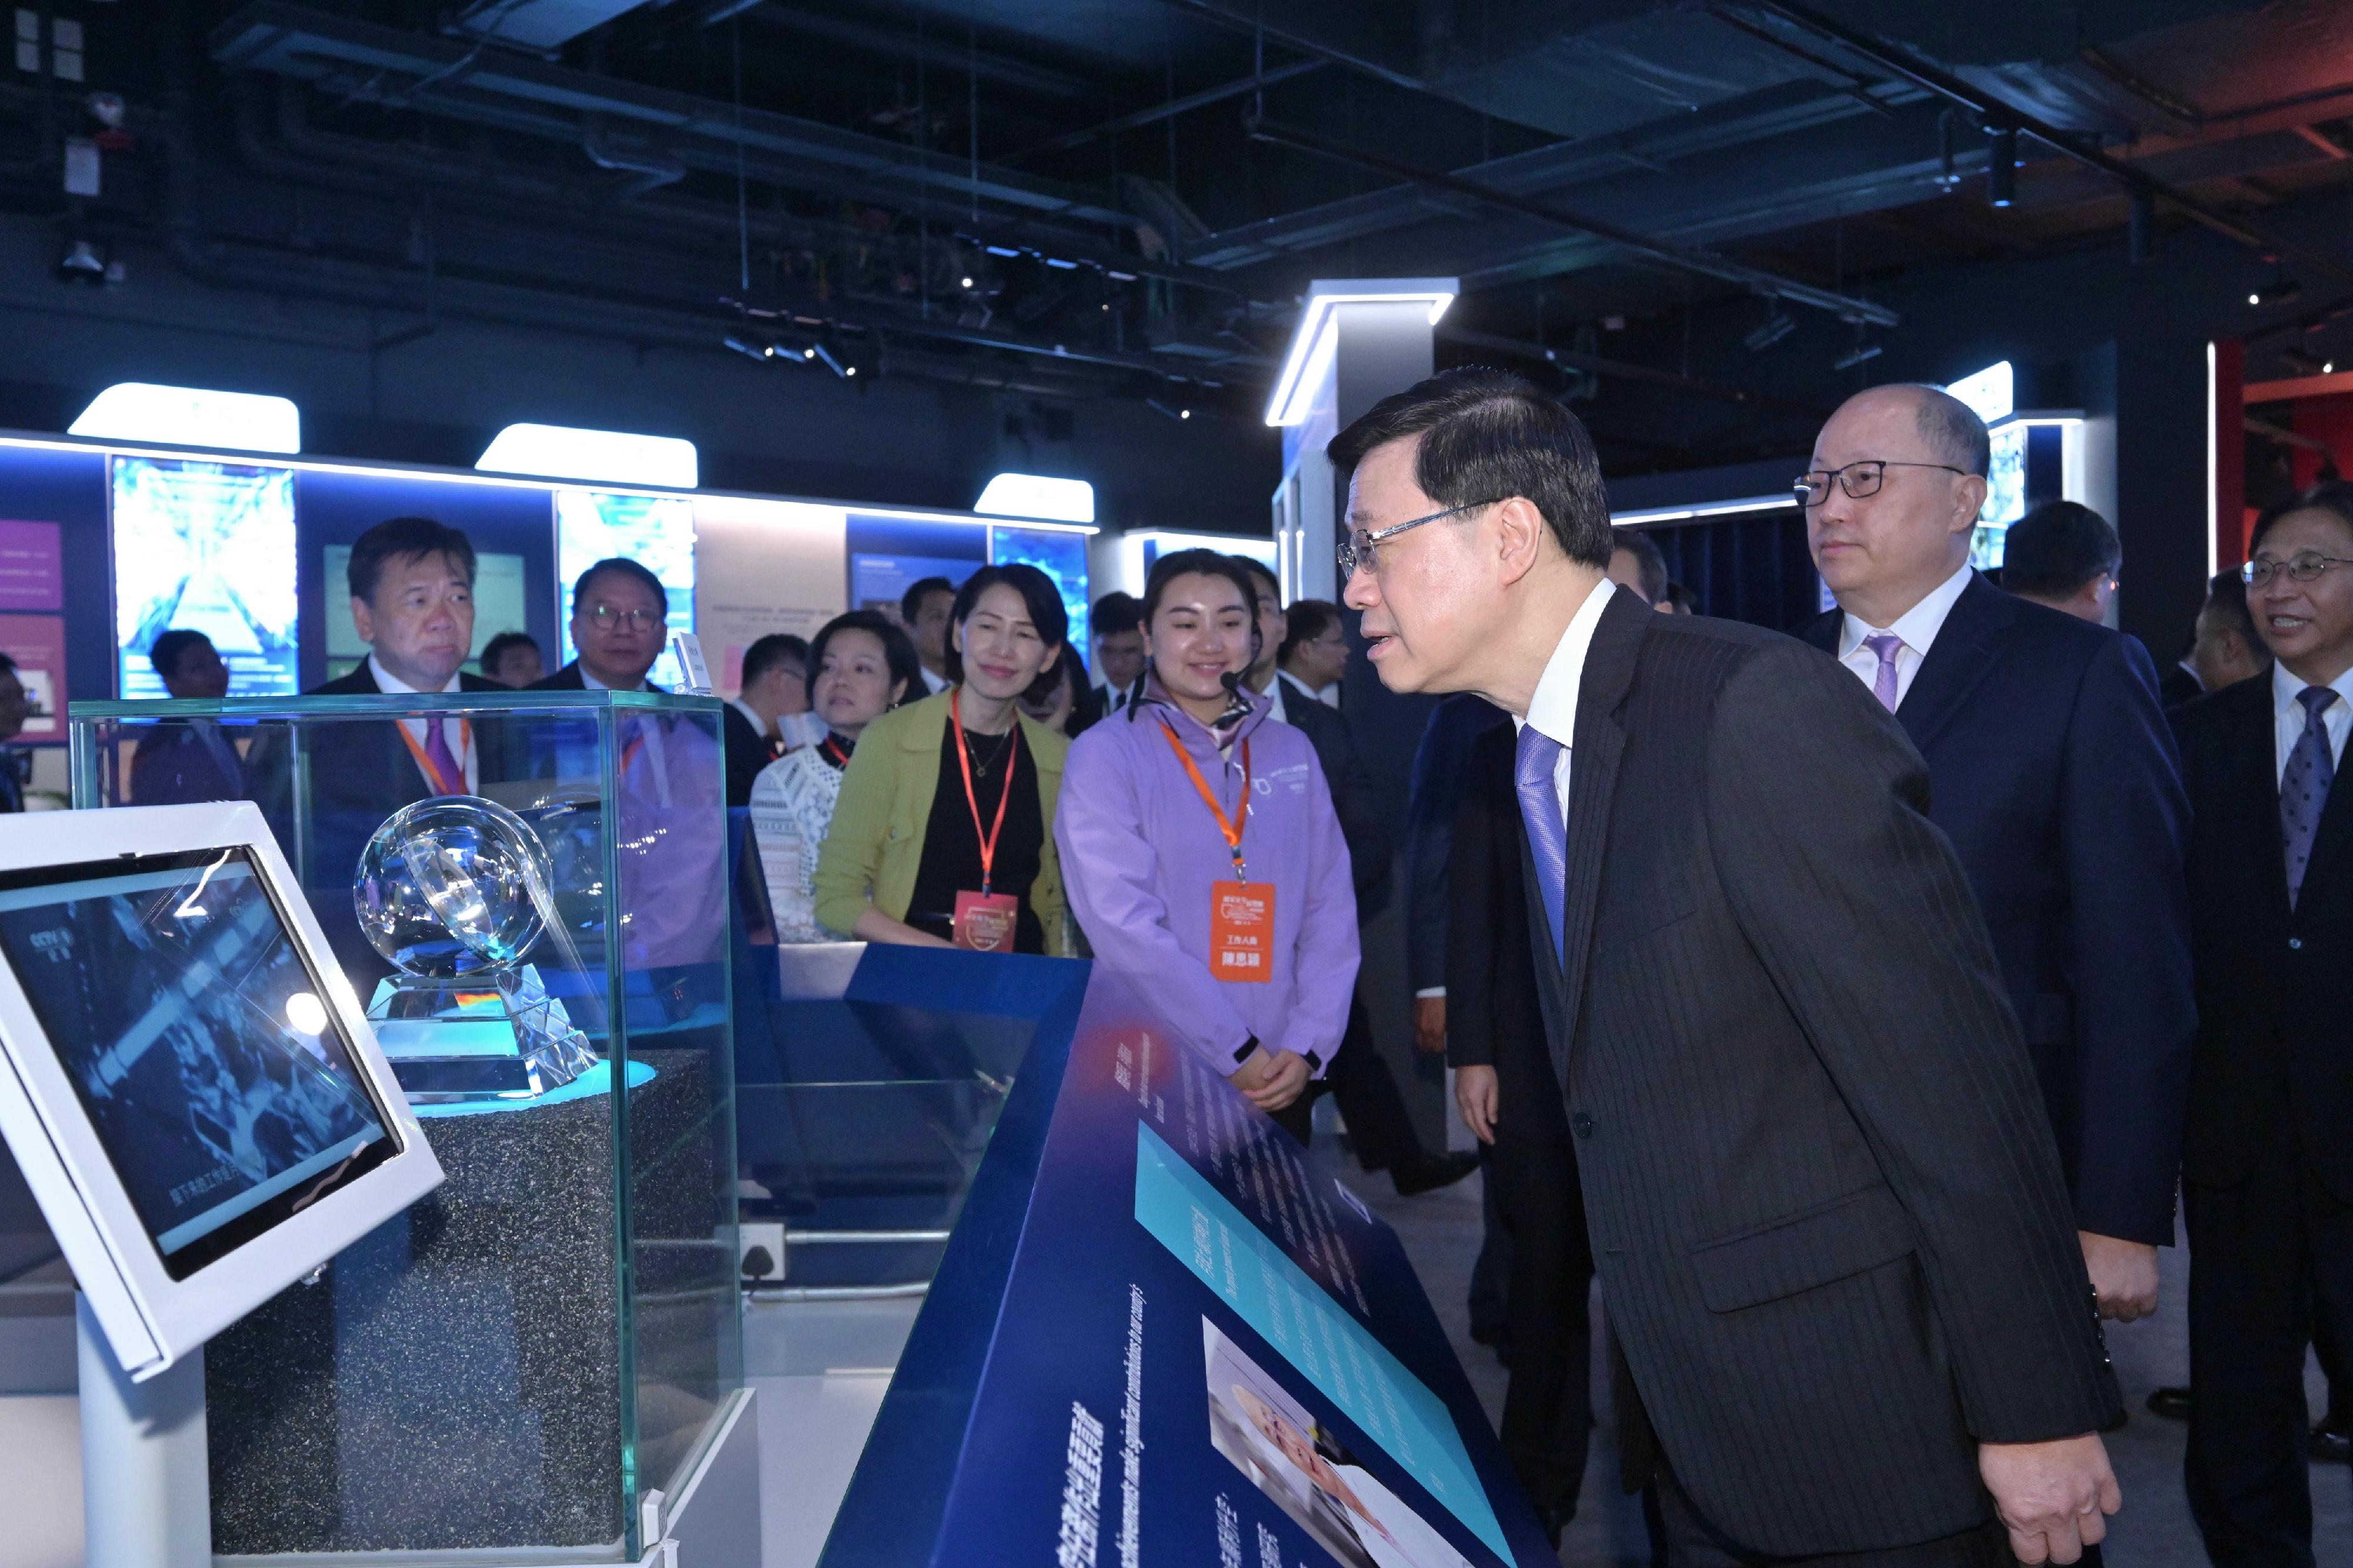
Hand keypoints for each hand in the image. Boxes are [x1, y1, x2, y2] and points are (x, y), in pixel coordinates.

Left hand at [1230, 1048, 1310, 1112]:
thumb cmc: (1294, 1055)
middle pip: (1272, 1101)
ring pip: (1276, 1106)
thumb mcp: (1284, 1055)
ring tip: (1251, 1103)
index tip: (1245, 1092)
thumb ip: (1275, 1064)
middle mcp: (1292, 1091)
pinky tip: (1263, 1105)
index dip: (1256, 1094)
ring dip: (1263, 1106)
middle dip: (1257, 1102)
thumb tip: (1264, 1076)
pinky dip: (1271, 1107)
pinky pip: (1282, 1106)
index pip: (1270, 1092)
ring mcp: (1294, 1095)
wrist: (1308, 1060)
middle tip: (1245, 1098)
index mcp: (1289, 1080)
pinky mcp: (1295, 1097)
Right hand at [1412, 995, 1446, 1054]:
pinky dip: (1420, 1031)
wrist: (1435, 987)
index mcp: (1437, 1031)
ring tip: (1430, 1039)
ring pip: (1418, 1040)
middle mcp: (1426, 1030)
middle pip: (1426, 1047)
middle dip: (1432, 1048)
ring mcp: (1418, 1024)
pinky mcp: (1413, 1017)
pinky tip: (1426, 1027)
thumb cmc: (1446, 1002)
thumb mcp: (1452, 1017)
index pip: (1437, 1049)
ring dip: (1424, 1041)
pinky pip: (1416, 1029)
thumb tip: (1448, 1038)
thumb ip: (1449, 1030)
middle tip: (1437, 1045)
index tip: (1445, 1047)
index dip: (1442, 1049)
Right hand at [1455, 1064, 1497, 1144]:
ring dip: (1473, 1128)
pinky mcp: (1457, 1095)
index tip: (1492, 1141)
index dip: (1485, 1133)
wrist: (1470, 1057)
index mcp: (1474, 1101)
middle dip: (1479, 1133)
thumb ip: (1492, 1106)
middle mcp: (1464, 1102)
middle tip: (1489, 1139)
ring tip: (1483, 1132)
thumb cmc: (1485, 1071)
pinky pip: (1462, 1112)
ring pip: (1464, 1119)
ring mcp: (1459, 1099)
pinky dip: (1469, 1120)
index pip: (1479, 1123)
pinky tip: (1475, 1120)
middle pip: (1470, 1123)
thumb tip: (1492, 1121)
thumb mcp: (1493, 1088)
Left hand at [1978, 1434, 2119, 1564]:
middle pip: (2068, 1554)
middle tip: (2052, 1534)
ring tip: (2073, 1516)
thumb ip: (2009, 1509)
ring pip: (2095, 1536)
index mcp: (2026, 1517)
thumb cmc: (2001, 1440)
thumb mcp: (1992, 1481)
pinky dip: (2103, 1504)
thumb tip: (2019, 1523)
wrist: (2029, 1406)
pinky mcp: (2104, 1477)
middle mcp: (2059, 1514)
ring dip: (2083, 1529)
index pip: (2033, 1557)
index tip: (2030, 1549)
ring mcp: (2086, 1497)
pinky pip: (2112, 1506)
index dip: (2030, 1554)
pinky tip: (2090, 1494)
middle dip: (2058, 1547)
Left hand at [2078, 1231, 2158, 1321]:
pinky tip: (2140, 1292)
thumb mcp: (2080, 1261)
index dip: (2095, 1302)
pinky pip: (2147, 1311)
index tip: (2097, 1295)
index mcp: (2089, 1290)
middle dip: (2110, 1303)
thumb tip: (2082, 1292)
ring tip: (2127, 1290)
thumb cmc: (2095, 1237)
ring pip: (2128, 1315)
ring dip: (2127, 1306)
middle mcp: (2108, 1299)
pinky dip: (2144, 1304)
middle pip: (2109, 1314)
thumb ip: (2082, 1281)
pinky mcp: (2148, 1295)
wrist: (2123, 1226)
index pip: (2091, 1310)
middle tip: (2112, 1288)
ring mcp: (2130, 1298)